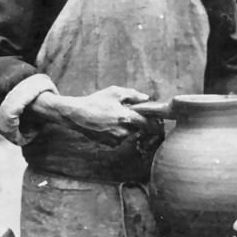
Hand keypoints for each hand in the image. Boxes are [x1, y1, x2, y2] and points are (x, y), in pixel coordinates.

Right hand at [34, 86, 153, 146]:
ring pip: (130, 134)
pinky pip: (121, 139)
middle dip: (142, 124)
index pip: (149, 124)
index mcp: (127, 117)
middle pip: (141, 130)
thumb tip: (147, 98)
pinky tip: (110, 124)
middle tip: (138, 117)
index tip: (158, 120)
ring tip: (118, 117)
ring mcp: (116, 139)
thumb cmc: (96, 101)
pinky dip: (119, 133)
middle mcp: (123, 131)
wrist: (77, 114)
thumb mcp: (115, 92)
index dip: (155, 122)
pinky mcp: (110, 143)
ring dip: (129, 128)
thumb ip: (133, 94)